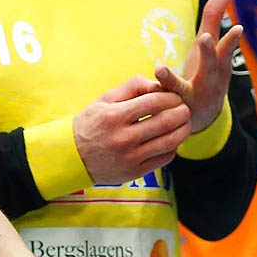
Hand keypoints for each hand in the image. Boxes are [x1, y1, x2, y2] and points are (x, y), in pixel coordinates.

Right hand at [73, 77, 192, 184]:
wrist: (72, 156)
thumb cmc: (91, 123)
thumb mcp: (104, 99)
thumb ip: (132, 87)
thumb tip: (158, 84)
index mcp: (114, 116)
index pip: (154, 102)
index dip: (171, 97)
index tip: (176, 96)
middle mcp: (123, 138)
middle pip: (166, 122)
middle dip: (182, 112)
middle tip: (185, 108)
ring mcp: (130, 157)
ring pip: (170, 142)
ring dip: (183, 130)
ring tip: (184, 123)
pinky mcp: (134, 172)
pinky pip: (164, 158)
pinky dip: (173, 147)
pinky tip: (171, 140)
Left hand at [157, 0, 243, 135]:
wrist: (201, 117)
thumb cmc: (206, 73)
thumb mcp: (211, 48)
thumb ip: (214, 18)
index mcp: (218, 67)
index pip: (226, 51)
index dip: (232, 40)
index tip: (238, 27)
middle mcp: (208, 83)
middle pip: (209, 69)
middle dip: (209, 54)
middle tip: (205, 38)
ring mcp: (190, 99)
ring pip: (181, 91)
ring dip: (171, 81)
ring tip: (159, 68)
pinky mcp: (171, 110)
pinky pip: (161, 104)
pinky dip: (153, 97)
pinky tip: (141, 89)